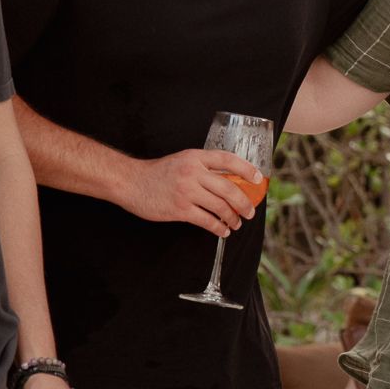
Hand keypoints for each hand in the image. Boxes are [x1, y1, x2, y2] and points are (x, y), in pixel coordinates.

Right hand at [119, 148, 263, 235]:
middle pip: (229, 188)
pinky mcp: (180, 209)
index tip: (259, 179)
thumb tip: (229, 181)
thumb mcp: (182, 161)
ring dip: (232, 218)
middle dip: (244, 203)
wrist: (130, 182)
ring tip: (236, 223)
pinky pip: (207, 220)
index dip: (247, 169)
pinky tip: (222, 230)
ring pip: (220, 206)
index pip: (227, 160)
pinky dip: (218, 228)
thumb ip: (203, 168)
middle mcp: (193, 172)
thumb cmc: (157, 173)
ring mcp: (186, 191)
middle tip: (249, 212)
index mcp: (195, 157)